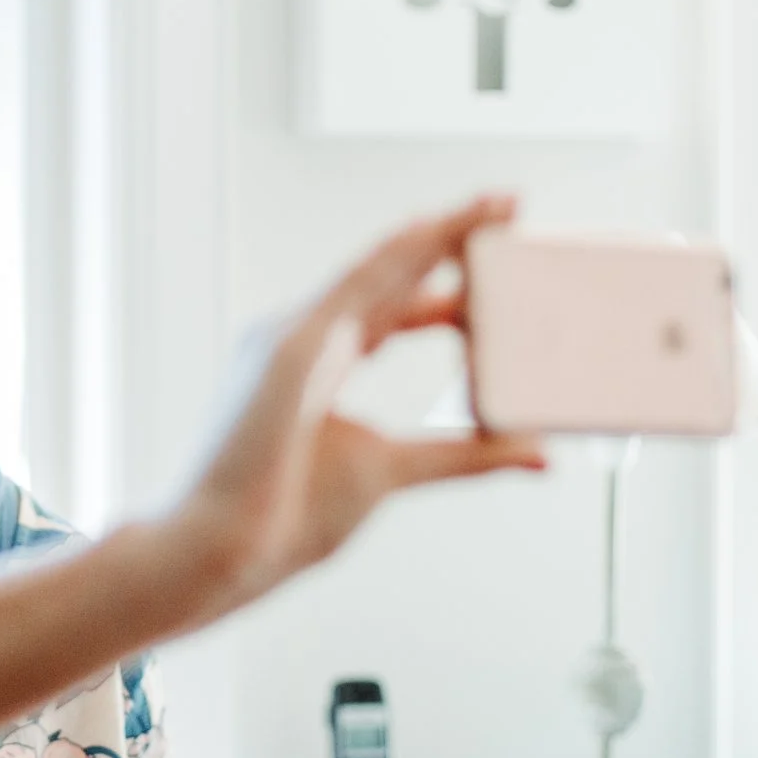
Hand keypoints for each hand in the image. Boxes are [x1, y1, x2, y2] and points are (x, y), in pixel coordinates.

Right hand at [160, 196, 544, 619]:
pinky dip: (397, 256)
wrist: (217, 550)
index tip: (496, 257)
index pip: (392, 306)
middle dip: (449, 239)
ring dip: (436, 234)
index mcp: (317, 363)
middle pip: (388, 275)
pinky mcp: (288, 350)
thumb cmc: (283, 518)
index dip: (443, 279)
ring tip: (492, 207)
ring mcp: (290, 338)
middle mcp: (301, 339)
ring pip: (376, 268)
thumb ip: (467, 456)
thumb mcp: (394, 471)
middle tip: (508, 208)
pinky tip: (436, 231)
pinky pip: (352, 288)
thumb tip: (540, 453)